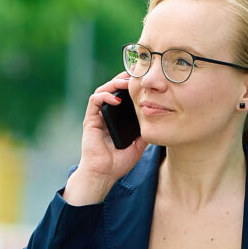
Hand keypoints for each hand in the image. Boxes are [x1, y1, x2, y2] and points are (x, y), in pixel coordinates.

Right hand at [62, 78, 146, 205]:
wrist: (103, 175)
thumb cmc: (117, 164)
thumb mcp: (138, 145)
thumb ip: (144, 132)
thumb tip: (157, 121)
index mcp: (116, 119)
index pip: (122, 96)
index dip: (130, 86)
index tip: (142, 80)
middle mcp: (105, 115)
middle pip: (112, 89)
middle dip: (123, 79)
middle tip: (136, 73)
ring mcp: (97, 117)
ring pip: (103, 90)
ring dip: (114, 83)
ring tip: (127, 82)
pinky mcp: (90, 120)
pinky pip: (95, 100)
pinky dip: (105, 96)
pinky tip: (116, 99)